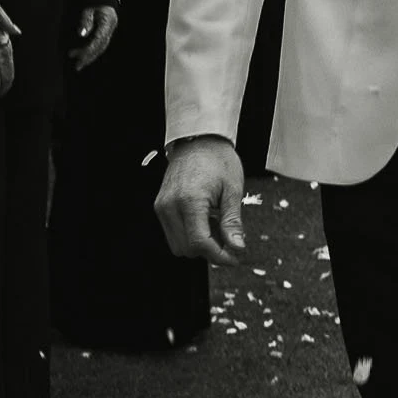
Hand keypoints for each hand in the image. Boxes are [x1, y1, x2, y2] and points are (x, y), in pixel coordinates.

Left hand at [70, 3, 118, 69]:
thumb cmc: (94, 0)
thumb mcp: (88, 8)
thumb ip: (85, 21)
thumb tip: (81, 34)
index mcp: (107, 23)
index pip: (98, 41)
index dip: (88, 50)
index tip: (78, 57)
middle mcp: (109, 29)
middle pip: (100, 47)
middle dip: (88, 57)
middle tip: (77, 66)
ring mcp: (108, 30)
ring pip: (100, 47)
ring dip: (88, 55)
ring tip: (77, 61)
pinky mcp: (105, 31)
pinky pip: (99, 44)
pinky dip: (91, 50)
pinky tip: (82, 53)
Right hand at [156, 135, 247, 263]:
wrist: (198, 140)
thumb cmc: (218, 160)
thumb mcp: (232, 190)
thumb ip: (232, 222)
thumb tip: (237, 247)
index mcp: (189, 200)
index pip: (199, 242)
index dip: (218, 256)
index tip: (234, 258)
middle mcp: (170, 205)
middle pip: (187, 248)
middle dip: (210, 251)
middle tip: (230, 242)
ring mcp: (162, 206)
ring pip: (178, 245)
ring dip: (199, 245)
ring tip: (218, 229)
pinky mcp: (160, 206)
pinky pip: (173, 233)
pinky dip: (190, 235)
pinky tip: (206, 222)